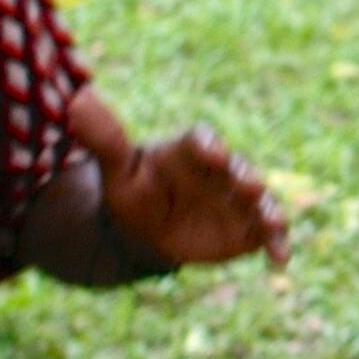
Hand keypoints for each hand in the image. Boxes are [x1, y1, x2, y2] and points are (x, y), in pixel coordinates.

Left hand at [78, 87, 291, 270]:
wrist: (148, 230)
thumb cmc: (135, 192)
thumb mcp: (118, 170)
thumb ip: (106, 138)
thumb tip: (78, 99)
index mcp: (190, 151)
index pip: (201, 140)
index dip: (208, 145)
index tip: (211, 153)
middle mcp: (221, 171)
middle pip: (238, 168)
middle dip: (245, 176)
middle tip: (246, 184)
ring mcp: (238, 199)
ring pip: (260, 200)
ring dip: (267, 209)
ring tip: (271, 222)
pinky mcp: (250, 228)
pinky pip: (269, 233)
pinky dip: (278, 242)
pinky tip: (280, 259)